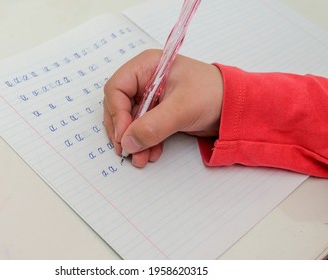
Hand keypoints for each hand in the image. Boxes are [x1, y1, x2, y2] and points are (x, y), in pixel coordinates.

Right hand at [103, 49, 222, 167]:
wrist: (234, 107)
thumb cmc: (213, 94)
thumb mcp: (182, 108)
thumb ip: (153, 125)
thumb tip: (128, 142)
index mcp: (147, 67)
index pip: (117, 88)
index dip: (117, 113)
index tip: (124, 136)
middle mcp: (145, 80)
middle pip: (119, 106)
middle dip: (123, 131)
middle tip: (127, 150)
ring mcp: (150, 98)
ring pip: (129, 121)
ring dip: (133, 141)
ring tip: (140, 158)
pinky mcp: (158, 113)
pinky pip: (142, 129)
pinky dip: (144, 142)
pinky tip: (151, 153)